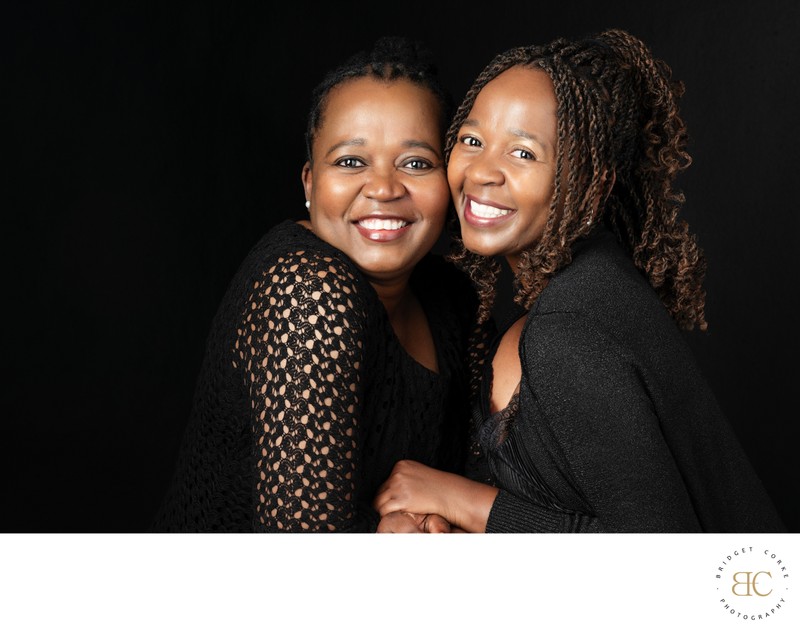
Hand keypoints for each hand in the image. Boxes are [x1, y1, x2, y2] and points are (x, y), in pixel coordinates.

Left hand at [374, 459, 498, 532]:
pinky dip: (389, 516)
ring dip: (388, 510)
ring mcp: (398, 485)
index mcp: (401, 465)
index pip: (386, 482)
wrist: (450, 495)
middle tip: (399, 509)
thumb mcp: (419, 474)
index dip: (390, 494)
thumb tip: (392, 488)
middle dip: (388, 502)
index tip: (397, 501)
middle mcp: (397, 473)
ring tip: (400, 513)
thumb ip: (405, 478)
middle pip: (381, 492)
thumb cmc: (438, 488)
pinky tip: (401, 515)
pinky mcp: (400, 499)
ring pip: (380, 502)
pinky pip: (385, 510)